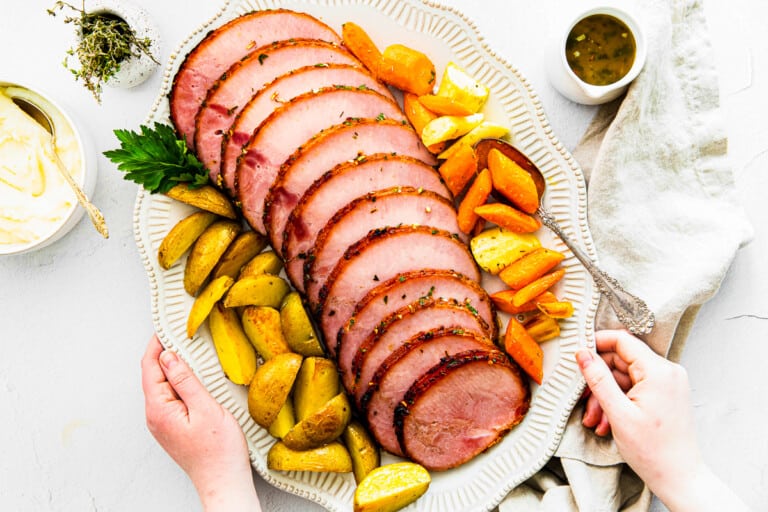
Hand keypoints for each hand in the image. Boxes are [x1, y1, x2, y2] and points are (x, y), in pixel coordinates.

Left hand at [141, 334, 260, 511]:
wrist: (223, 480)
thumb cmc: (219, 451)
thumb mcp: (205, 408)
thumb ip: (185, 381)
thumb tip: (168, 356)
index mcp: (159, 410)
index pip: (150, 367)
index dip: (156, 344)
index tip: (166, 326)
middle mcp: (155, 416)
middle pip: (154, 375)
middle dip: (165, 352)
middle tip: (180, 332)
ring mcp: (163, 423)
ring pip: (163, 386)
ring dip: (174, 368)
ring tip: (190, 351)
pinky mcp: (173, 427)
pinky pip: (171, 397)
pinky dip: (180, 383)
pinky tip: (195, 377)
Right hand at [576, 330, 749, 511]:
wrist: (680, 478)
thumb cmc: (653, 451)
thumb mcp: (618, 413)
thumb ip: (598, 379)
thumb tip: (582, 353)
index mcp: (659, 371)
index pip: (622, 340)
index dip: (597, 343)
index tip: (578, 353)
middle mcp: (667, 372)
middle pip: (622, 361)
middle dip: (599, 380)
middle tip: (585, 400)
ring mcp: (668, 384)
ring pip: (625, 378)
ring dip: (606, 396)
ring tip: (596, 419)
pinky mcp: (665, 395)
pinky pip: (635, 389)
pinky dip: (619, 402)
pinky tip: (608, 421)